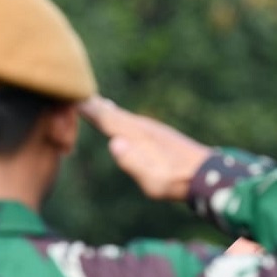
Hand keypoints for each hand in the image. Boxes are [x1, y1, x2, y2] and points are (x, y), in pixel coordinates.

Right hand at [79, 97, 210, 200]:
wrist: (208, 174)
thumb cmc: (177, 182)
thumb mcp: (153, 181)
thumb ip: (133, 163)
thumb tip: (114, 142)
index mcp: (136, 136)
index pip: (104, 118)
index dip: (86, 109)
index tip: (68, 97)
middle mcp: (142, 128)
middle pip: (111, 113)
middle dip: (92, 105)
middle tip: (73, 93)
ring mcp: (151, 129)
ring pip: (122, 115)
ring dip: (106, 109)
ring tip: (93, 103)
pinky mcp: (159, 134)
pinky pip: (131, 120)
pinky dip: (119, 116)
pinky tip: (120, 117)